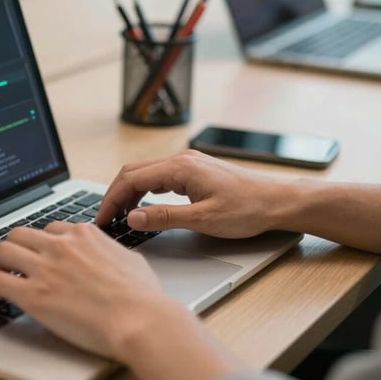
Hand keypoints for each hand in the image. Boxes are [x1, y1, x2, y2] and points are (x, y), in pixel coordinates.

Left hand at [0, 222, 167, 357]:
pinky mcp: (34, 294)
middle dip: (12, 247)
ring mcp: (46, 268)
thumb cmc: (143, 297)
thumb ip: (113, 253)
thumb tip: (113, 257)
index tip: (37, 254)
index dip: (41, 243)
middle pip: (20, 234)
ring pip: (3, 251)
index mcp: (84, 235)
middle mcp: (61, 245)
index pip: (51, 228)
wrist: (139, 319)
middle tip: (7, 261)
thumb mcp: (131, 260)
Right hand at [95, 150, 288, 237]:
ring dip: (128, 192)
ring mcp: (188, 164)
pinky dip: (144, 190)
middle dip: (114, 194)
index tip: (102, 219)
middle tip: (105, 218)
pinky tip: (143, 206)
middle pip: (133, 172)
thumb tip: (133, 217)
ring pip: (145, 173)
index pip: (131, 179)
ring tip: (119, 215)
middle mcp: (181, 160)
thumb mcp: (204, 219)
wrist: (278, 201)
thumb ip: (165, 218)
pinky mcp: (194, 171)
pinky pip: (159, 177)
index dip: (111, 200)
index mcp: (180, 167)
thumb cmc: (248, 209)